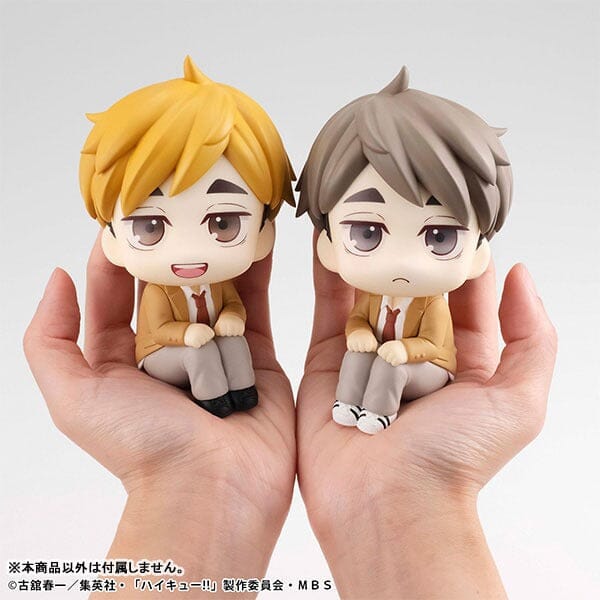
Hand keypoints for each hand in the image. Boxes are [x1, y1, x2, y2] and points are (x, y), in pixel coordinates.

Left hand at [24, 234, 295, 595]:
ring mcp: (215, 350)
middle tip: (178, 201)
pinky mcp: (256, 355)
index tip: (126, 217)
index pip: (115, 293)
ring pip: (213, 288)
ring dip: (215, 252)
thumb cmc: (140, 445)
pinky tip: (257, 237)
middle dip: (171, 245)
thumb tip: (58, 279)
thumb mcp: (72, 395)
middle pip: (168, 285)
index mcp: (123, 358)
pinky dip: (257, 270)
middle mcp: (170, 351)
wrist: (212, 488)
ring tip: (218, 211)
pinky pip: (255, 304)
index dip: (117, 255)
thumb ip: (51, 339)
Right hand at [297, 233, 556, 598]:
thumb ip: (532, 337)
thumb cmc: (455, 458)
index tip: (458, 224)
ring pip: (369, 296)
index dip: (465, 264)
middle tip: (407, 207)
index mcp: (461, 367)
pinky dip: (328, 275)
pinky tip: (331, 240)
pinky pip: (329, 311)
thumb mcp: (519, 400)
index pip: (466, 302)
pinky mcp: (329, 363)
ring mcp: (369, 359)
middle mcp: (414, 360)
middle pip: (413, 294)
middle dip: (411, 253)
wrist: (387, 504)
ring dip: (369, 258)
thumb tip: (520, 276)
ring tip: (367, 215)